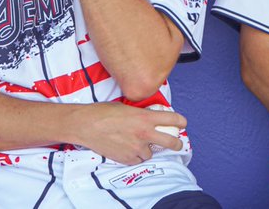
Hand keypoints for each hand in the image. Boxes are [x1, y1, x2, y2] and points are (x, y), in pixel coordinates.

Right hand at [72, 102, 186, 165]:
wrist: (85, 125)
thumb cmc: (102, 112)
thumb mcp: (125, 108)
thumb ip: (139, 114)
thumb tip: (148, 119)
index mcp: (144, 117)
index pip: (172, 119)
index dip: (180, 121)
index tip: (182, 123)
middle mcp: (144, 134)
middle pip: (171, 142)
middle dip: (177, 144)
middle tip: (177, 143)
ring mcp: (136, 148)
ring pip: (150, 153)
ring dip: (146, 149)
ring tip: (134, 143)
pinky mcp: (127, 159)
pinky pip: (137, 160)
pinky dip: (134, 156)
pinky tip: (125, 148)